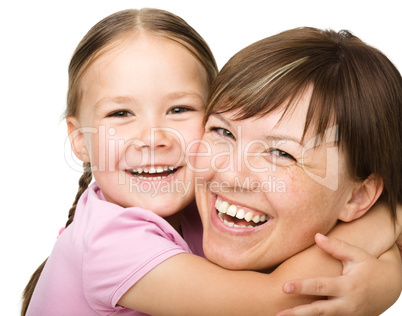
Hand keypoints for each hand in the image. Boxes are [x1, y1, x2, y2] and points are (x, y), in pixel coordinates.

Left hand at [276, 233, 401, 315]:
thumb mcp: (357, 255)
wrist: (391, 287)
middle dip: (298, 313)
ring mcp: (348, 315)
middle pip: (318, 311)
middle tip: (278, 313)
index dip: (301, 287)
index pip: (319, 286)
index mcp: (347, 286)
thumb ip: (336, 247)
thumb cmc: (371, 267)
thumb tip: (317, 236)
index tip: (284, 286)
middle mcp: (346, 304)